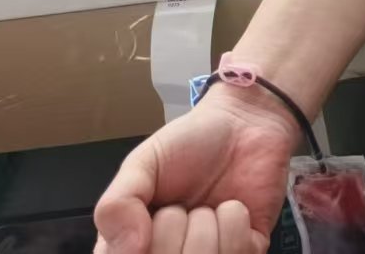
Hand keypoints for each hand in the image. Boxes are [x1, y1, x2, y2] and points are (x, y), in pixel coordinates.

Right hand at [94, 85, 300, 253]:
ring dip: (206, 224)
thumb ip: (118, 205)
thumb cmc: (188, 144)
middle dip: (174, 226)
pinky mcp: (246, 252)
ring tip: (206, 206)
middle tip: (180, 205)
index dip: (140, 245)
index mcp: (132, 246)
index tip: (152, 217)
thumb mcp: (141, 164)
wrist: (242, 123)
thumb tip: (130, 249)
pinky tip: (232, 208)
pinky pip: (240, 253)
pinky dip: (236, 222)